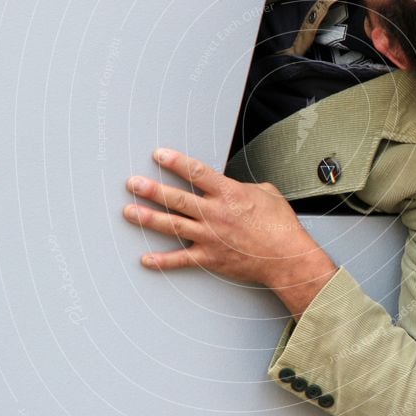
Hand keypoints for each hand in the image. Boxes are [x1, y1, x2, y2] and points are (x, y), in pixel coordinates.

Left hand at [123, 148, 338, 315]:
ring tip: (129, 212)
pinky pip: (181, 259)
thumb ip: (246, 186)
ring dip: (148, 218)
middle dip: (152, 189)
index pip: (197, 173)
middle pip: (177, 199)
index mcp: (229, 194)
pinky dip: (162, 261)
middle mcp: (215, 214)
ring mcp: (210, 236)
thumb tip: (238, 184)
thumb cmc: (280, 227)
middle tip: (133, 183)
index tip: (159, 155)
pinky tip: (146, 259)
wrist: (285, 257)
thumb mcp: (267, 194)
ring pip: (173, 225)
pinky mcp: (210, 257)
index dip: (176, 162)